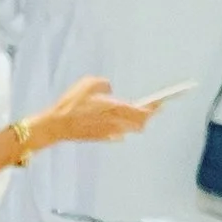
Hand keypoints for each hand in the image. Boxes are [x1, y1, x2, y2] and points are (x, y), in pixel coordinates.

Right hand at [36, 76, 154, 146]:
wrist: (58, 125)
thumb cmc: (72, 102)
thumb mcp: (88, 83)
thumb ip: (104, 85)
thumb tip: (110, 90)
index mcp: (116, 109)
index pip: (144, 110)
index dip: (155, 106)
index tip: (163, 101)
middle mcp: (117, 123)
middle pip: (142, 123)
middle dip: (148, 114)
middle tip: (153, 107)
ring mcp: (111, 132)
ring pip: (132, 129)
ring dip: (137, 121)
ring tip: (137, 113)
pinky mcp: (103, 138)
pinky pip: (120, 133)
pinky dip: (123, 127)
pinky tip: (119, 121)